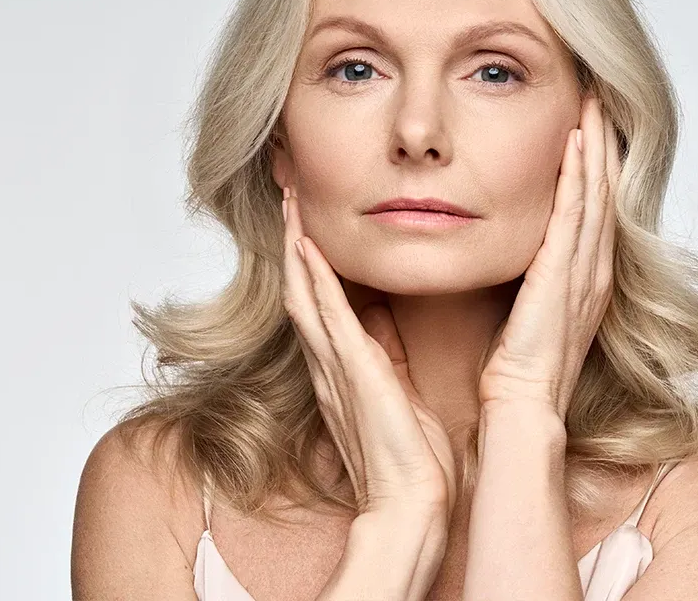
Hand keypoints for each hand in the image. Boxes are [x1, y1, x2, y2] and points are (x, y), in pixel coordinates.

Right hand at [281, 186, 456, 518]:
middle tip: (287, 194)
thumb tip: (384, 320)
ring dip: (295, 246)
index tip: (305, 220)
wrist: (410, 502)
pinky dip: (314, 279)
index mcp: (342, 368)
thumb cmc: (409, 456)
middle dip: (292, 241)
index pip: (317, 302)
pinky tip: (306, 246)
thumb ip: (383, 354)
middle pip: (300, 289)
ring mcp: (336, 365)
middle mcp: (329, 363)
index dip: (307, 260)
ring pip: (305, 292)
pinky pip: (327, 315)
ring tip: (289, 202)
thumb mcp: (395, 392)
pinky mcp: (354, 370)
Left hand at [477, 95, 620, 419]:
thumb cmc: (515, 371)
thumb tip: (494, 253)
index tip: (584, 125)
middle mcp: (592, 270)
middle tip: (596, 97)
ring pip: (595, 193)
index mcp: (582, 280)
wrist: (521, 409)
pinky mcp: (565, 275)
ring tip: (591, 103)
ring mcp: (584, 271)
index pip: (591, 209)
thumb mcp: (522, 315)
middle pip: (602, 192)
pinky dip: (579, 174)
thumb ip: (520, 283)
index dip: (592, 165)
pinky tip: (576, 140)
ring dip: (595, 146)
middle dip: (600, 143)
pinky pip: (576, 213)